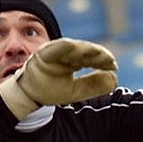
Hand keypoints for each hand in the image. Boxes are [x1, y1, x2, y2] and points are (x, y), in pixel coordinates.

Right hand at [0, 38, 117, 119]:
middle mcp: (65, 54)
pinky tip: (73, 46)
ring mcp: (54, 52)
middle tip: (109, 60)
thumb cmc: (50, 90)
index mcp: (74, 61)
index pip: (92, 58)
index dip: (103, 60)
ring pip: (71, 47)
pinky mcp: (42, 54)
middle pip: (84, 51)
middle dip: (97, 54)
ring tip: (97, 54)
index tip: (114, 66)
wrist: (28, 95)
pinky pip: (53, 48)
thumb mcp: (76, 91)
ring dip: (84, 49)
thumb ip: (94, 85)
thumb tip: (115, 79)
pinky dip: (62, 46)